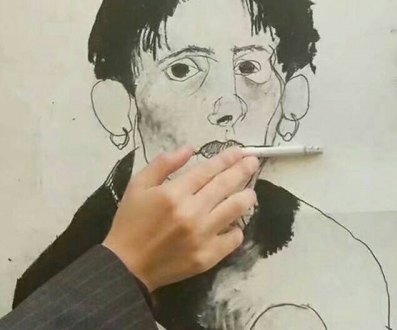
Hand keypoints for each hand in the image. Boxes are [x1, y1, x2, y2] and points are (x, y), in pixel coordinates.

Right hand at [102, 145, 258, 291]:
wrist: (126, 266)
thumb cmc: (130, 221)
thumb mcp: (138, 184)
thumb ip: (163, 163)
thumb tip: (190, 148)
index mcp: (174, 192)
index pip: (209, 170)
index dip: (226, 158)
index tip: (239, 151)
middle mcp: (192, 212)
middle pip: (226, 185)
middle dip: (243, 170)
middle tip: (253, 162)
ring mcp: (202, 235)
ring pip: (235, 209)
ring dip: (246, 197)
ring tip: (250, 192)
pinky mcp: (207, 257)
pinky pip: (233, 239)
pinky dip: (236, 229)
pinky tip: (232, 224)